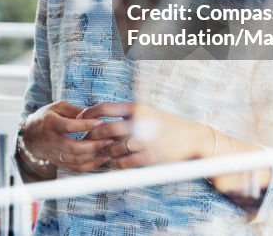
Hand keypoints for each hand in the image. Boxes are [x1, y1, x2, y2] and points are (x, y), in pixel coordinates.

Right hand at [21, 101, 110, 173]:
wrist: (31, 135)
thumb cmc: (47, 117)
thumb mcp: (58, 107)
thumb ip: (74, 110)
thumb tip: (93, 114)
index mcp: (50, 123)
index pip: (68, 126)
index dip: (85, 125)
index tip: (100, 122)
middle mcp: (51, 140)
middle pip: (73, 147)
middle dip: (93, 145)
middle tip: (108, 139)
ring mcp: (54, 154)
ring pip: (76, 159)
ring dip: (94, 155)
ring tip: (108, 148)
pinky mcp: (59, 163)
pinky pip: (76, 168)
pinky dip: (91, 165)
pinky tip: (102, 158)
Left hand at [78, 102, 213, 168]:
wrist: (193, 138)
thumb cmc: (167, 126)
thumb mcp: (148, 114)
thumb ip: (127, 117)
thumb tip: (101, 120)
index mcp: (136, 109)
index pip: (104, 108)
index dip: (88, 114)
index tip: (80, 120)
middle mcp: (138, 123)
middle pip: (104, 129)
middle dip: (92, 137)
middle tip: (87, 142)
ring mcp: (143, 141)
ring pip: (112, 148)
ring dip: (105, 153)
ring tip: (105, 154)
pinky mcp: (149, 157)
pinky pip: (123, 163)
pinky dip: (116, 164)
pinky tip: (117, 163)